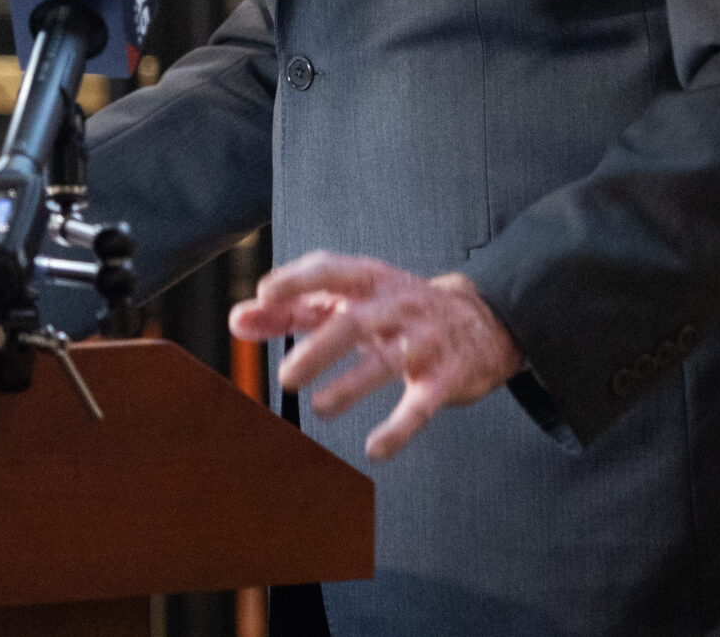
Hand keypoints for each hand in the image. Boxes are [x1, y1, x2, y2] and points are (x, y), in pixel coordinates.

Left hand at [229, 252, 521, 460]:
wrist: (480, 321)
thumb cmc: (398, 310)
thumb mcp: (349, 301)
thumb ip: (292, 310)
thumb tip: (239, 320)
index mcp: (369, 281)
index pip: (331, 270)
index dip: (298, 279)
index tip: (266, 294)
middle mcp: (396, 306)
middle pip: (354, 322)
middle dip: (320, 348)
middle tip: (286, 376)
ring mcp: (423, 341)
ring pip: (386, 362)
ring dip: (351, 387)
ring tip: (320, 408)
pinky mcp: (445, 377)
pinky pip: (422, 404)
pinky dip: (399, 428)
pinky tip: (376, 448)